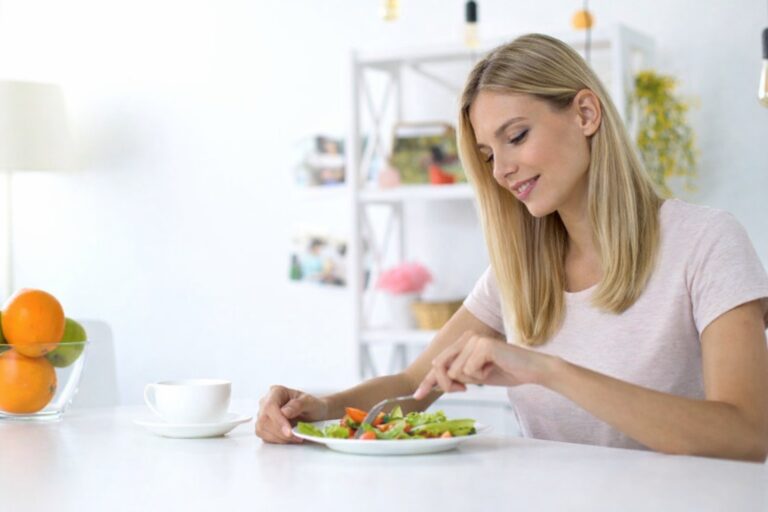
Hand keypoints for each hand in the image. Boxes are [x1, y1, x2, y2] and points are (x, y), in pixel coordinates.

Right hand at [255, 385, 328, 443]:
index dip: (278, 420)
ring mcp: (263, 415)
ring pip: (262, 429)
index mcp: (277, 392)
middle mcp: (267, 402)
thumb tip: (284, 412)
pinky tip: (289, 438)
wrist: (313, 413)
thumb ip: (298, 405)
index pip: (270, 406)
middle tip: (295, 437)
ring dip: (279, 438)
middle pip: (264, 419)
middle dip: (279, 432)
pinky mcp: (264, 427)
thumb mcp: (310, 403)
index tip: (289, 432)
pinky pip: (265, 436)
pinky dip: (278, 440)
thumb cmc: (311, 405)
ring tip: (295, 437)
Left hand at [413, 331, 556, 398]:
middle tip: (464, 390)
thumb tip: (437, 381)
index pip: (439, 362)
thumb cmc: (506, 372)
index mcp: (463, 342)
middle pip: (440, 365)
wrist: (532, 370)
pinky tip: (494, 368)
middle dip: (448, 384)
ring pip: (455, 371)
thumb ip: (458, 376)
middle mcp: (466, 337)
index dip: (428, 380)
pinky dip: (481, 376)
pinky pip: (469, 370)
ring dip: (471, 380)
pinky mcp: (483, 345)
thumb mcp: (476, 376)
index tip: (418, 396)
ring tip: (488, 372)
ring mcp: (474, 339)